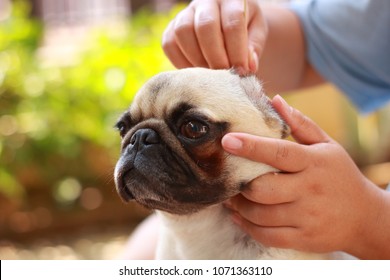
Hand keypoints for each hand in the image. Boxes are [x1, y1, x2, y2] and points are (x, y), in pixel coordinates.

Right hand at [162, 0, 266, 73]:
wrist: (228, 24)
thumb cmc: (246, 30)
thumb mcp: (257, 33)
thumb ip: (254, 48)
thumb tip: (248, 67)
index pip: (233, 21)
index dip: (237, 50)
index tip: (241, 71)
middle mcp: (206, 1)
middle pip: (205, 26)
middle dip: (216, 56)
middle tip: (224, 75)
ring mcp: (185, 13)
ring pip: (183, 32)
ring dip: (197, 59)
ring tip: (210, 75)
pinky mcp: (171, 28)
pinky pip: (169, 44)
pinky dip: (181, 63)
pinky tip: (196, 73)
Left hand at [222, 95, 388, 257]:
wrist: (365, 217)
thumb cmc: (339, 175)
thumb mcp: (326, 145)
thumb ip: (300, 124)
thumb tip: (274, 100)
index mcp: (314, 163)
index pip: (279, 153)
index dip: (251, 147)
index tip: (227, 140)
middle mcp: (310, 190)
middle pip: (262, 188)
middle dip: (239, 184)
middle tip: (228, 177)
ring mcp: (307, 217)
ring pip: (260, 214)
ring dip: (238, 205)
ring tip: (231, 196)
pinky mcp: (303, 238)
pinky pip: (266, 235)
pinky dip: (246, 225)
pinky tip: (239, 215)